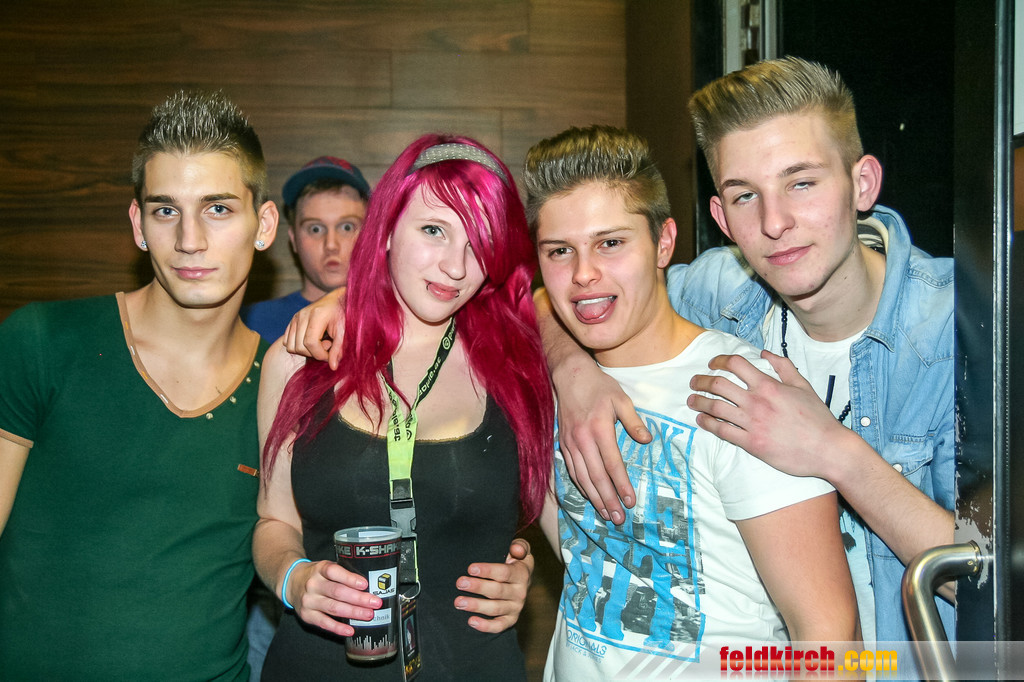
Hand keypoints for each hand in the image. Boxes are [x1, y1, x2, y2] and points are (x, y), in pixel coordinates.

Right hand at [282, 287, 345, 368]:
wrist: (337, 299)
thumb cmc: (343, 314)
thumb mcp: (345, 331)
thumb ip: (338, 349)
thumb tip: (332, 367)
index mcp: (316, 315)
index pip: (310, 343)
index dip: (320, 355)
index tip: (330, 355)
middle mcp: (302, 315)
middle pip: (300, 347)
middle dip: (314, 353)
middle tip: (327, 347)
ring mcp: (295, 317)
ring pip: (291, 346)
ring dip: (305, 351)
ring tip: (319, 343)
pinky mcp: (292, 321)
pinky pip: (287, 342)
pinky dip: (297, 346)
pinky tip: (312, 341)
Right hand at [285, 559, 382, 636]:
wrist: (291, 582)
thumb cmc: (316, 575)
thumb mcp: (326, 567)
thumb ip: (343, 573)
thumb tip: (369, 584)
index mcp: (320, 569)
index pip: (334, 572)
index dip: (350, 578)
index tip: (365, 584)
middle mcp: (313, 584)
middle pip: (337, 592)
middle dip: (358, 599)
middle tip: (375, 603)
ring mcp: (309, 601)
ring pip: (333, 608)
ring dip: (353, 612)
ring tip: (368, 615)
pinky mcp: (306, 615)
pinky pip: (324, 623)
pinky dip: (338, 628)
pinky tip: (351, 630)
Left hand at [454, 538, 533, 632]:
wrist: (523, 581)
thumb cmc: (515, 561)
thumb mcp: (522, 549)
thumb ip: (520, 546)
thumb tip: (515, 549)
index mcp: (522, 574)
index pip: (504, 573)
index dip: (487, 570)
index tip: (470, 568)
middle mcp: (520, 592)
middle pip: (497, 591)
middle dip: (477, 587)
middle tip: (460, 583)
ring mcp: (516, 608)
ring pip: (495, 609)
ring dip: (476, 606)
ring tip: (458, 602)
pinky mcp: (510, 620)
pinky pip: (499, 626)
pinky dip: (486, 626)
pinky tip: (471, 621)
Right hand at [553, 356, 648, 524]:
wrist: (570, 376)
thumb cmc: (599, 386)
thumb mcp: (622, 399)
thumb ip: (633, 421)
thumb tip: (646, 441)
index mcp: (599, 429)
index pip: (613, 464)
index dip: (622, 484)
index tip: (631, 501)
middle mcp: (582, 439)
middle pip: (596, 477)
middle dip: (608, 500)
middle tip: (619, 518)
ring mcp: (570, 443)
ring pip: (582, 478)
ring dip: (595, 498)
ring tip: (606, 515)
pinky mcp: (563, 444)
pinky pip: (572, 471)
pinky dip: (582, 487)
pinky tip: (590, 497)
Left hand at [686, 350, 847, 479]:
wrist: (827, 449)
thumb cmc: (817, 418)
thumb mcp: (803, 386)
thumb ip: (783, 367)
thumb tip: (764, 353)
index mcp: (769, 386)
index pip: (735, 364)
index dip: (719, 361)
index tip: (712, 363)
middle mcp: (757, 402)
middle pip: (718, 385)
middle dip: (701, 381)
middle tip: (694, 382)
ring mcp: (752, 424)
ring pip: (715, 408)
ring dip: (698, 402)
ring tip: (691, 400)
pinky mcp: (751, 444)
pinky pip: (722, 431)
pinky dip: (708, 424)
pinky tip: (702, 420)